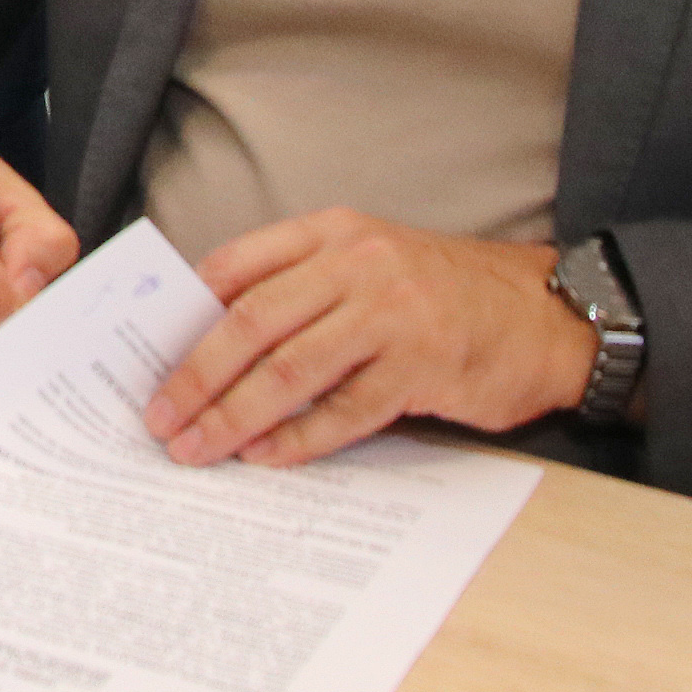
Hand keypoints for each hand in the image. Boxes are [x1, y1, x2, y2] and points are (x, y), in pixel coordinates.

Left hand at [142, 212, 591, 467]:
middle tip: (158, 418)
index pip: (234, 267)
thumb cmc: (445, 294)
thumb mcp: (369, 264)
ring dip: (234, 416)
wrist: (548, 315)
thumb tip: (209, 335)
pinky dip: (298, 438)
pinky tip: (265, 458)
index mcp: (331, 234)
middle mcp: (357, 265)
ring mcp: (392, 315)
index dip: (182, 314)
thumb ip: (300, 287)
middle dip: (195, 376)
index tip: (143, 356)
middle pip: (250, 323)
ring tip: (197, 449)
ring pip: (289, 370)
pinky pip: (344, 411)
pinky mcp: (423, 367)